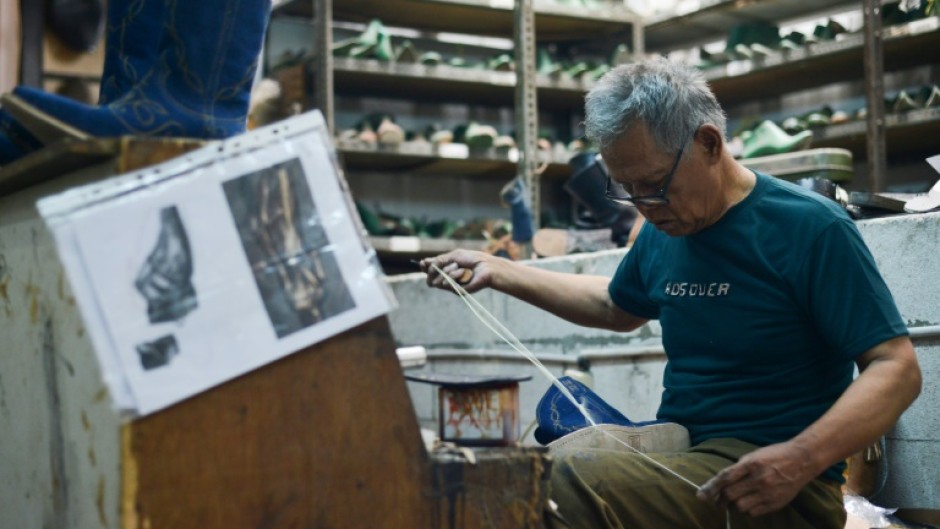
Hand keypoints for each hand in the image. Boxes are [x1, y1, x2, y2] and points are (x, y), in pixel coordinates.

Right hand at [419, 250, 493, 292]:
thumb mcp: (453, 256)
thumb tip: (423, 263)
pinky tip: (463, 273)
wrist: (486, 267)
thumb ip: (438, 260)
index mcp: (445, 269)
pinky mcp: (456, 291)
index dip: (425, 267)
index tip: (423, 263)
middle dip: (437, 269)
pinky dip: (454, 275)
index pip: (429, 270)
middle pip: (430, 277)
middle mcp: (447, 278)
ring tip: (460, 268)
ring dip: (449, 271)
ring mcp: (451, 286)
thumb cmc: (472, 260)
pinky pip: (447, 284)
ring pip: (438, 281)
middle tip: (451, 264)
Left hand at [696, 441, 817, 516]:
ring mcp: (768, 492)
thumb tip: (719, 483)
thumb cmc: (774, 455)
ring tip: (734, 501)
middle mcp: (759, 479)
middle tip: (717, 501)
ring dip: (733, 505)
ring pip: (740, 506)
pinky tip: (748, 503)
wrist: (802, 460)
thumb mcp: (753, 455)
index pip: (725, 478)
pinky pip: (753, 513)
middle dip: (719, 499)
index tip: (701, 496)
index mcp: (751, 464)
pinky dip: (746, 510)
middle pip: (730, 494)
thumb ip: (738, 469)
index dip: (711, 488)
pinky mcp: (776, 503)